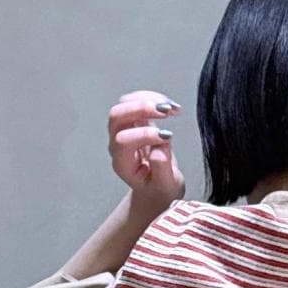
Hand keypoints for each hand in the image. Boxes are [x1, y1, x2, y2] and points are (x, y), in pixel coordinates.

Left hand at [109, 89, 185, 219]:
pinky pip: (136, 100)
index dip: (145, 135)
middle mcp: (117, 145)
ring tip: (171, 108)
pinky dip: (153, 98)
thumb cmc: (160, 189)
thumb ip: (162, 170)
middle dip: (140, 109)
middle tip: (165, 112)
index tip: (168, 137)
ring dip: (147, 99)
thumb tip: (159, 147)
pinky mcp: (134, 120)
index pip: (123, 141)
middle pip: (117, 116)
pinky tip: (170, 106)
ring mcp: (124, 130)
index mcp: (122, 163)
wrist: (157, 187)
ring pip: (125, 103)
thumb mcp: (166, 187)